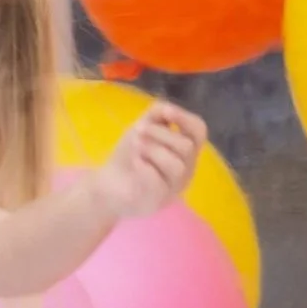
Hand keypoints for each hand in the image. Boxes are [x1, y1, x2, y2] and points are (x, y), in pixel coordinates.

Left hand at [93, 101, 206, 218]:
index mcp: (184, 151)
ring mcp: (173, 187)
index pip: (199, 132)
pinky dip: (144, 166)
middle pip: (187, 147)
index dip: (185, 118)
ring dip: (153, 149)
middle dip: (160, 133)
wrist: (107, 186)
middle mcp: (185, 170)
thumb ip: (156, 116)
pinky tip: (134, 162)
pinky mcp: (156, 200)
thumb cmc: (129, 157)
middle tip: (137, 130)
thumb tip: (166, 108)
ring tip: (135, 146)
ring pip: (177, 165)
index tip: (165, 111)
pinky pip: (158, 180)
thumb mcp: (142, 130)